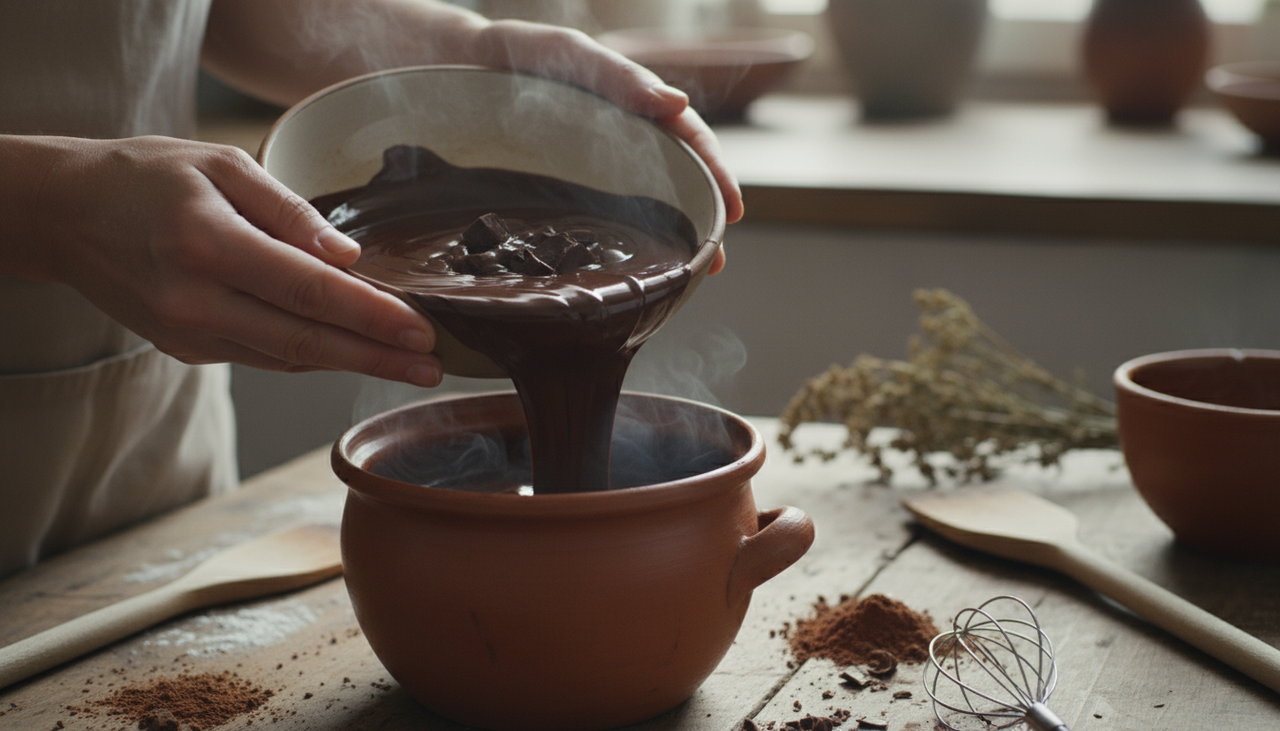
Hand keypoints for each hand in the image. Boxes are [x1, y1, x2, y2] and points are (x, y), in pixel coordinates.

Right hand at [31, 136, 442, 385]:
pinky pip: (264, 356)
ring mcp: (187, 333)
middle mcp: (195, 300)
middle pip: (306, 341)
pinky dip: (311, 355)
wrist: (65, 215)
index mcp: (208, 245)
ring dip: (351, 364)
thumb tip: (347, 258)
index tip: (423, 330)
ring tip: (408, 366)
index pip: (309, 292)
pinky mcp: (185, 348)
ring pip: (287, 357)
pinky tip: (351, 352)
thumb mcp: (221, 165)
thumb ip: (289, 212)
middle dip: (377, 358)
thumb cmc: (149, 177)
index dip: (372, 316)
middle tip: (434, 369)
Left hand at [470, 19, 741, 273]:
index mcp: (624, 105)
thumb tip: (677, 104)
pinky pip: (588, 224)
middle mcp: (610, 142)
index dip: (713, 173)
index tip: (733, 212)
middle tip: (713, 264)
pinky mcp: (547, 196)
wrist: (434, 66)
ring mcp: (580, 172)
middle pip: (669, 182)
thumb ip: (615, 75)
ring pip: (633, 210)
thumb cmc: (504, 53)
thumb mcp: (560, 51)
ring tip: (682, 278)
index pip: (684, 138)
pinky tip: (618, 272)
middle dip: (697, 221)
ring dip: (662, 242)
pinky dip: (611, 248)